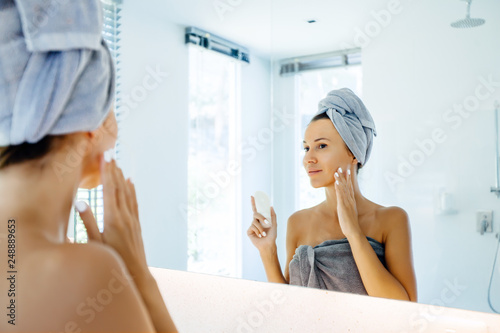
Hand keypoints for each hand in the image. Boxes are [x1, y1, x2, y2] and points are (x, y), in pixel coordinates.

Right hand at [76, 155, 148, 279]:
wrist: (136, 272)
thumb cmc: (112, 260)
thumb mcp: (95, 243)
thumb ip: (88, 222)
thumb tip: (80, 202)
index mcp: (113, 218)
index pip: (109, 190)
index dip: (106, 173)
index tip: (103, 159)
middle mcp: (125, 215)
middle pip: (118, 188)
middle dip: (113, 170)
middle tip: (109, 155)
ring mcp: (132, 219)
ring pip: (127, 193)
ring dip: (121, 177)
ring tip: (117, 164)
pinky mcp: (137, 224)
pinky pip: (134, 202)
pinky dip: (132, 190)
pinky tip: (130, 182)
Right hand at [247, 196, 277, 252]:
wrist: (268, 244)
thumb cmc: (272, 235)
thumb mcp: (274, 224)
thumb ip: (273, 215)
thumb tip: (271, 206)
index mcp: (261, 219)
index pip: (256, 209)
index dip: (254, 203)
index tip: (252, 196)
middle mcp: (255, 221)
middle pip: (255, 214)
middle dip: (261, 218)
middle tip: (267, 223)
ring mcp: (252, 226)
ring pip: (255, 222)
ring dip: (261, 228)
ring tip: (264, 234)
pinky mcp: (249, 231)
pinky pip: (252, 227)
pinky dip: (258, 231)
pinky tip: (260, 236)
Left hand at [334, 164, 361, 238]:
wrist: (353, 231)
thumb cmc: (350, 224)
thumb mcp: (348, 213)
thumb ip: (346, 208)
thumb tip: (343, 206)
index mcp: (352, 201)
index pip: (350, 187)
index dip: (348, 179)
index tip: (347, 171)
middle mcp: (350, 200)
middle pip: (347, 185)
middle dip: (344, 176)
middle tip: (341, 167)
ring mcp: (347, 202)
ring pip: (343, 188)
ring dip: (340, 179)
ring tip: (337, 171)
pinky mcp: (343, 206)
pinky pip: (341, 195)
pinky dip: (339, 188)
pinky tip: (337, 182)